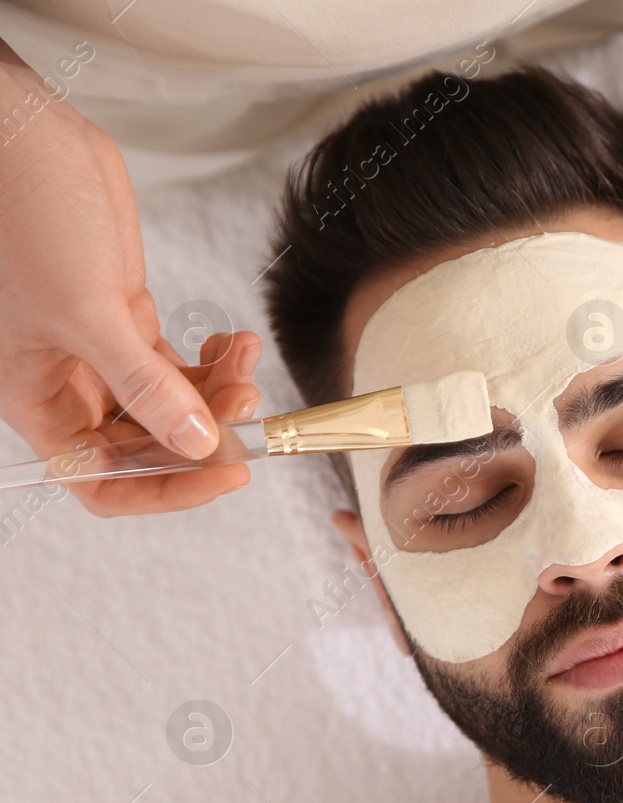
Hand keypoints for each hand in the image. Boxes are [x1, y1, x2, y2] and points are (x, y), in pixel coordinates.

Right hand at [0, 48, 252, 513]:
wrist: (21, 140)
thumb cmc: (23, 217)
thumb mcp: (86, 311)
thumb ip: (144, 384)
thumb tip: (197, 445)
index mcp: (37, 399)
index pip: (101, 480)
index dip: (165, 489)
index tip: (226, 472)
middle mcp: (68, 384)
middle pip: (148, 446)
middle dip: (203, 431)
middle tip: (247, 401)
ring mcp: (101, 352)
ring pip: (171, 404)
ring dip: (217, 392)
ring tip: (244, 358)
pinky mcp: (125, 316)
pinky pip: (177, 365)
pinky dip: (212, 361)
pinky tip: (235, 342)